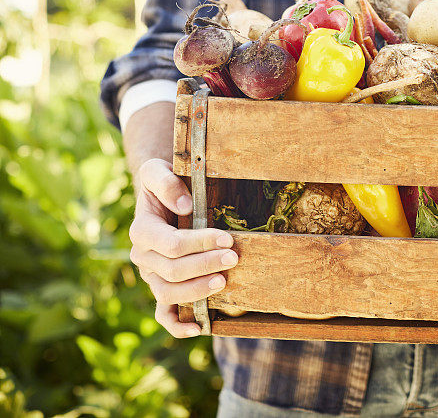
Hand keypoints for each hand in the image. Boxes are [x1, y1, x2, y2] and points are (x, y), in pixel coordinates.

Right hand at [129, 158, 236, 336]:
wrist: (162, 196)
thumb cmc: (164, 183)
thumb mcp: (158, 170)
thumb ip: (165, 182)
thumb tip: (184, 204)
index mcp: (142, 230)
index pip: (172, 245)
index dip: (201, 244)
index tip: (228, 239)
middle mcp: (143, 257)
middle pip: (173, 271)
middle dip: (206, 265)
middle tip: (235, 257)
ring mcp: (152, 276)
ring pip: (169, 294)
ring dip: (197, 291)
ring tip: (224, 281)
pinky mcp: (162, 287)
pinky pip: (163, 315)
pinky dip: (178, 327)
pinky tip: (200, 329)